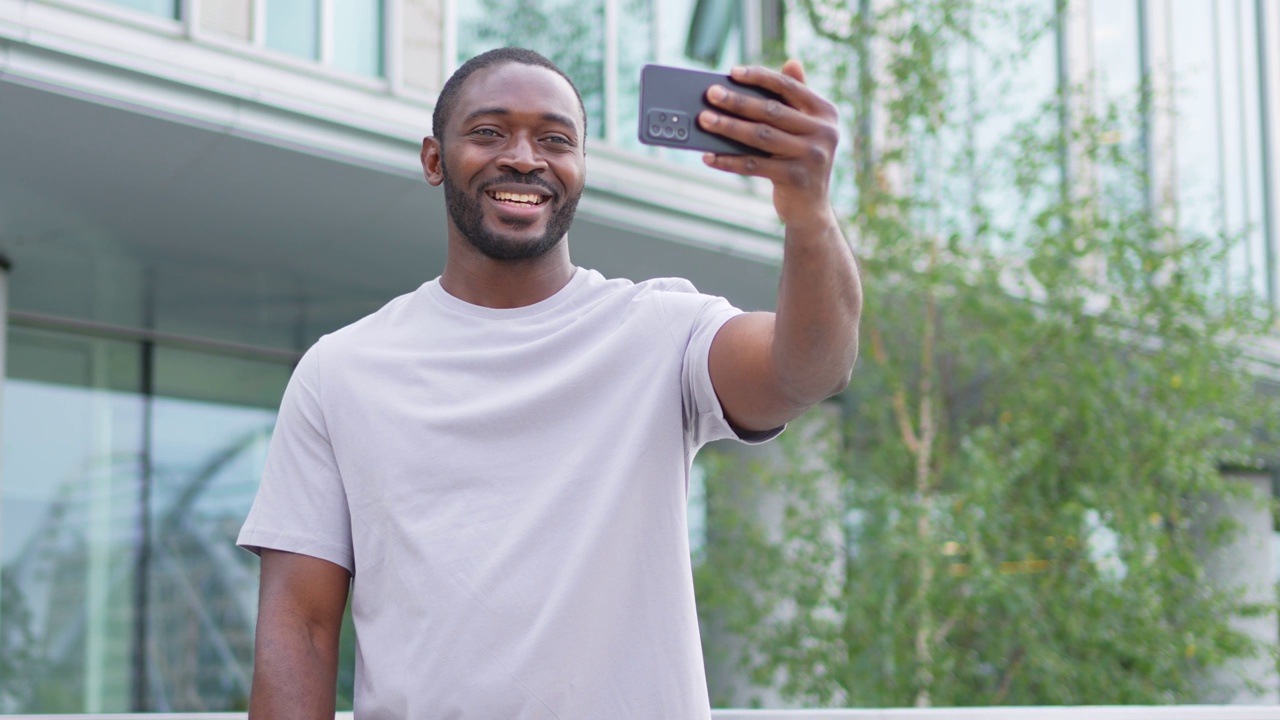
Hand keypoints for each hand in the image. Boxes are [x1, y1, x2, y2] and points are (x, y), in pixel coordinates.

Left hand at [698, 60, 840, 230]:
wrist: (811, 208)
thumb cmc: (801, 159)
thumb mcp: (805, 128)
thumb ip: (798, 98)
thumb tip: (792, 62)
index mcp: (825, 112)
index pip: (788, 87)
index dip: (760, 77)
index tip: (733, 72)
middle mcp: (824, 132)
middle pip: (771, 111)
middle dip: (737, 101)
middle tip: (710, 94)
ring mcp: (811, 156)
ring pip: (760, 136)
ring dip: (728, 127)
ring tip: (704, 119)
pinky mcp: (795, 178)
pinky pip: (753, 165)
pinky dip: (728, 161)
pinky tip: (708, 156)